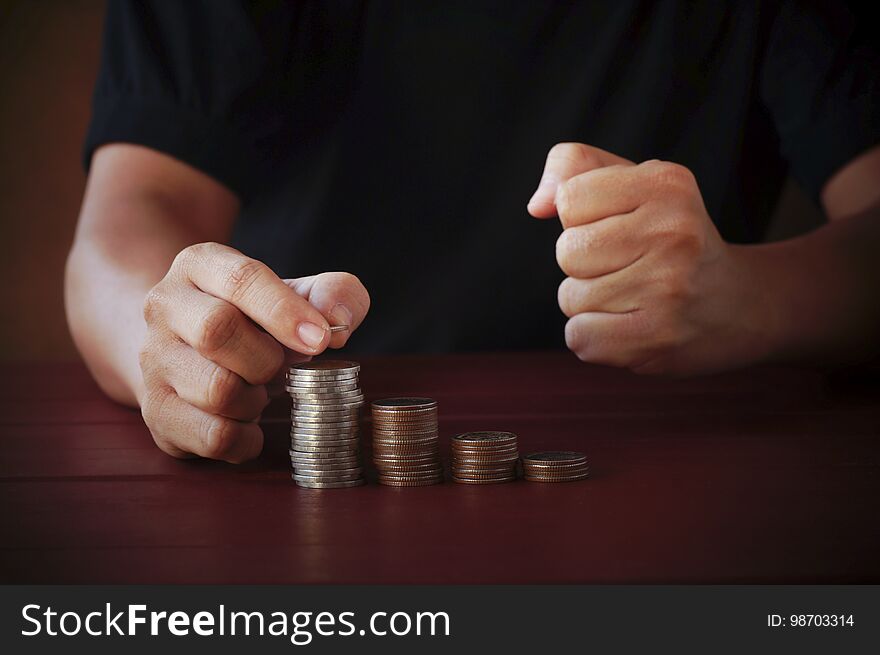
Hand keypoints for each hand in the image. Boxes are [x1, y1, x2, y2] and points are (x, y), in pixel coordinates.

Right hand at [138, 242, 369, 460]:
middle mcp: (165, 306)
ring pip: (216, 390)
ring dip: (256, 399)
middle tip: (281, 366)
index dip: (285, 311)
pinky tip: (246, 421)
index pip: (241, 279)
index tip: (320, 339)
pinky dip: (247, 437)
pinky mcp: (155, 410)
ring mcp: (153, 360)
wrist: (187, 346)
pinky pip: (213, 436)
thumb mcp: (295, 293)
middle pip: (216, 331)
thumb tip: (337, 321)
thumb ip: (332, 293)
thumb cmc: (253, 318)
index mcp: (201, 264)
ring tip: (256, 389)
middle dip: (267, 358)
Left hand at [528, 143, 765, 374]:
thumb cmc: (666, 238)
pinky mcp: (657, 338)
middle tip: (630, 267)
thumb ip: (573, 169)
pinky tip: (630, 327)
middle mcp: (673, 232)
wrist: (737, 305)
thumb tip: (537, 205)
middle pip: (567, 251)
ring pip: (570, 297)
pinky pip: (579, 337)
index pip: (568, 198)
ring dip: (590, 303)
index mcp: (666, 183)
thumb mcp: (631, 183)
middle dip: (583, 264)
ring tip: (634, 296)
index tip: (620, 226)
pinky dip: (593, 338)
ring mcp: (668, 289)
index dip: (581, 218)